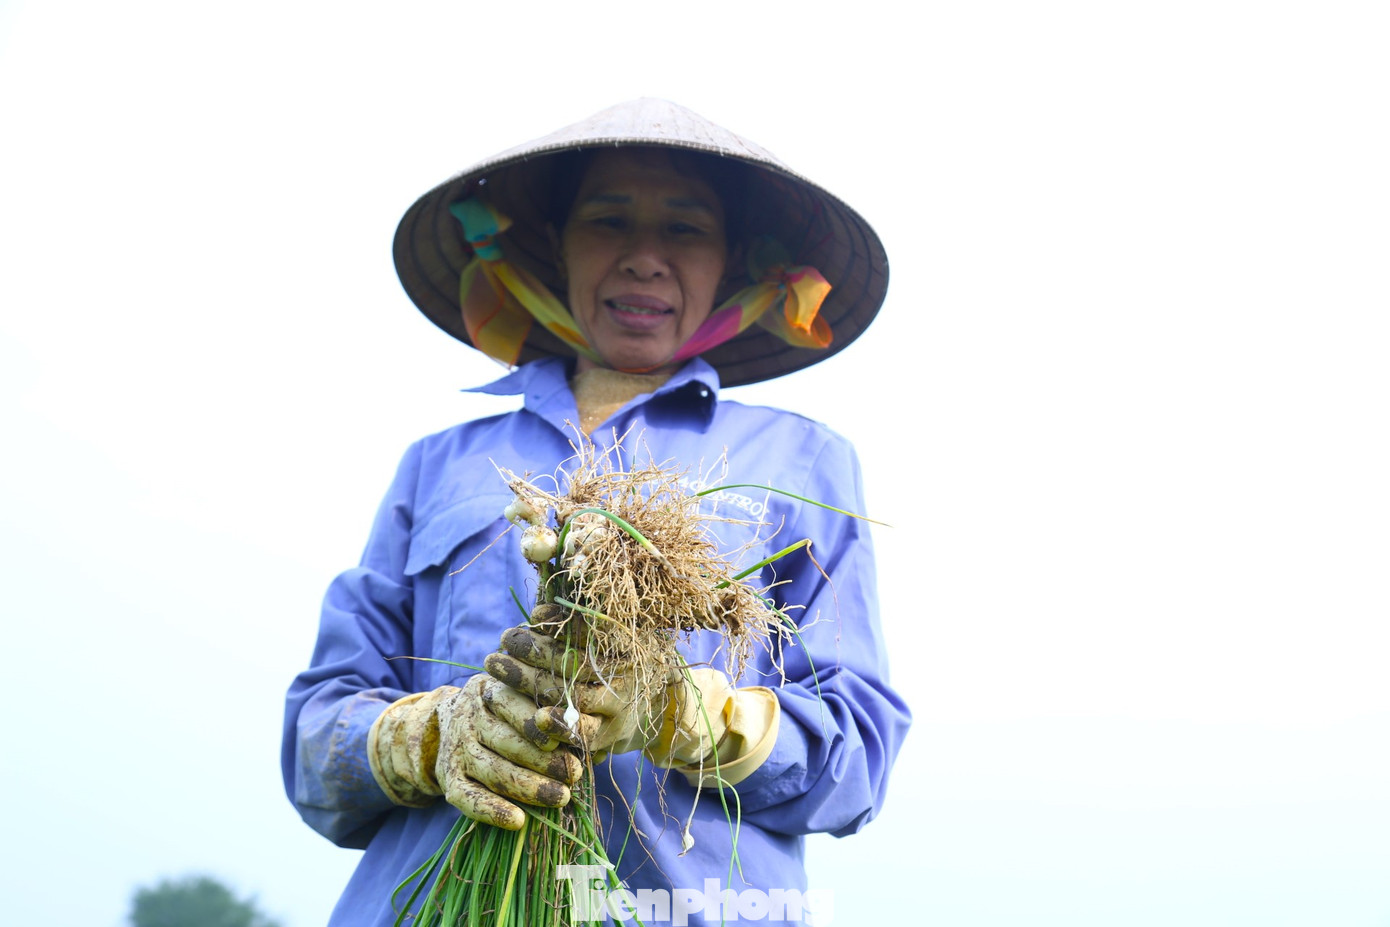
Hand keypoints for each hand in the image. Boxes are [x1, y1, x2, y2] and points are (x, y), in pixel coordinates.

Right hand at [367, 674, 583, 829]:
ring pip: (490, 769)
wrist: (444, 723)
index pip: (512, 703)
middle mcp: (468, 717)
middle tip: (574, 774)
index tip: (570, 739)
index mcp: (488, 690)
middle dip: (542, 760)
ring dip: (526, 787)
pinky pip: (465, 797)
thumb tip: (588, 730)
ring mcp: (456, 748)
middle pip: (505, 741)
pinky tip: (517, 821)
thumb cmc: (503, 712)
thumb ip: (546, 711)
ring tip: (560, 798)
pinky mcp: (448, 777)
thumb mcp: (519, 697)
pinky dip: (491, 811)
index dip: (541, 724)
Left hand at [484, 625, 735, 767]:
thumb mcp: (615, 635)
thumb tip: (539, 614)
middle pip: (575, 662)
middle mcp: (624, 675)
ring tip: (497, 665)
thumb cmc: (623, 661)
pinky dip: (556, 726)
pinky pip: (579, 732)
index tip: (533, 615)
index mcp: (627, 645)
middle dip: (536, 650)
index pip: (592, 630)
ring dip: (530, 681)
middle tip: (505, 638)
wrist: (659, 708)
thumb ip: (579, 625)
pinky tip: (534, 718)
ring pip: (571, 695)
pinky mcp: (607, 736)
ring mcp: (617, 707)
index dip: (561, 622)